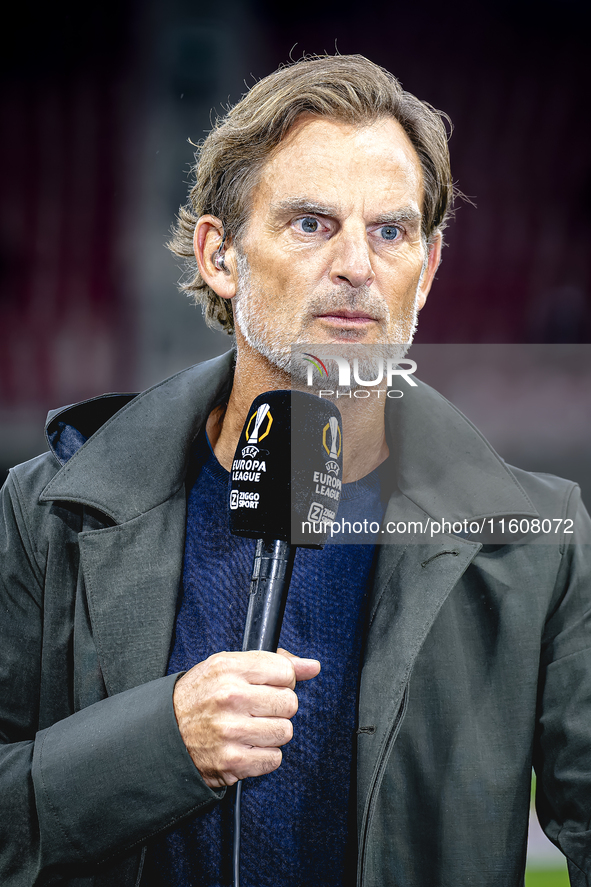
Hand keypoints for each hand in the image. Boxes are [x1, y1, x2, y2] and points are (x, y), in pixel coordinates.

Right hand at [172, 648, 320, 787]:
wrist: (165, 734)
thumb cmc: (201, 696)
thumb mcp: (228, 666)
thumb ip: (274, 662)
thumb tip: (313, 666)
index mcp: (228, 668)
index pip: (285, 672)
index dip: (281, 681)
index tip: (267, 687)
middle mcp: (229, 697)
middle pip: (290, 703)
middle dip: (278, 707)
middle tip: (258, 709)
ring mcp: (230, 730)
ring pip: (285, 731)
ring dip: (272, 733)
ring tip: (250, 728)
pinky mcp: (232, 761)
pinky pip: (274, 758)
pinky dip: (264, 756)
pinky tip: (246, 746)